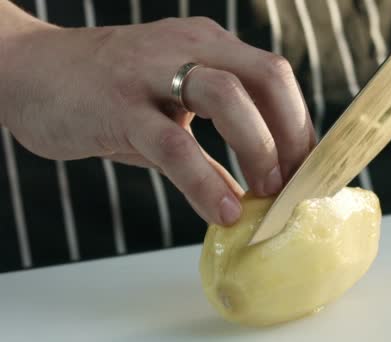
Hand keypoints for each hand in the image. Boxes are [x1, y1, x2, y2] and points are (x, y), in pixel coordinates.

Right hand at [0, 17, 315, 225]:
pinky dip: (204, 181)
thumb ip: (215, 141)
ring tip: (266, 194)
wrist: (28, 72)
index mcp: (209, 45)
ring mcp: (152, 72)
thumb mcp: (171, 107)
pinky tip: (221, 209)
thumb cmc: (109, 94)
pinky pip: (173, 145)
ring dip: (259, 149)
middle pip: (267, 78)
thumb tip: (256, 190)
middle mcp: (188, 48)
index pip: (275, 77)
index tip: (309, 169)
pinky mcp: (118, 107)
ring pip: (228, 99)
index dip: (301, 125)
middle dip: (292, 135)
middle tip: (294, 184)